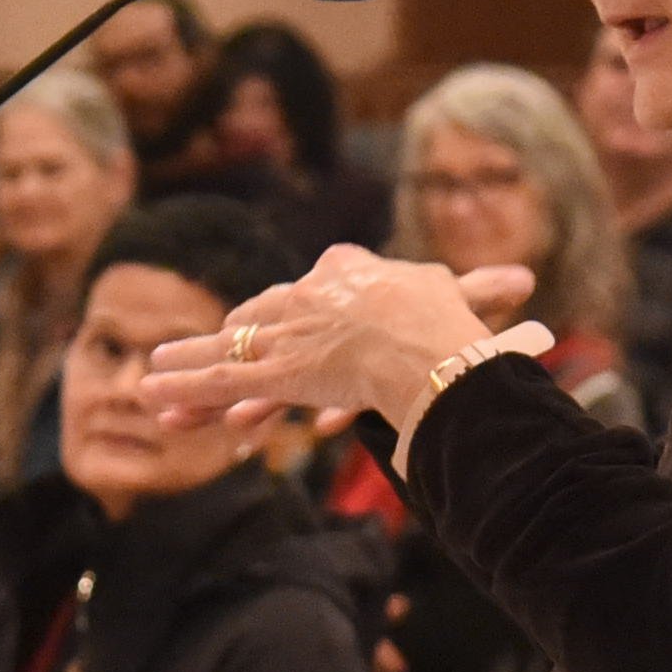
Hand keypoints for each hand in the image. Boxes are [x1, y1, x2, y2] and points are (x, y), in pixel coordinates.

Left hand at [149, 246, 544, 433]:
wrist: (434, 345)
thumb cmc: (454, 325)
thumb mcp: (464, 298)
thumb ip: (482, 291)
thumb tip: (523, 282)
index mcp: (347, 277)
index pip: (302, 302)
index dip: (278, 323)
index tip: (255, 334)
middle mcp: (310, 300)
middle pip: (256, 326)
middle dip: (218, 349)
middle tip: (179, 365)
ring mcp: (293, 334)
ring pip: (228, 350)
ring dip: (186, 365)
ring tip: (148, 378)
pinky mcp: (277, 371)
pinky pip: (221, 381)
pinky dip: (185, 387)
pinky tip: (149, 394)